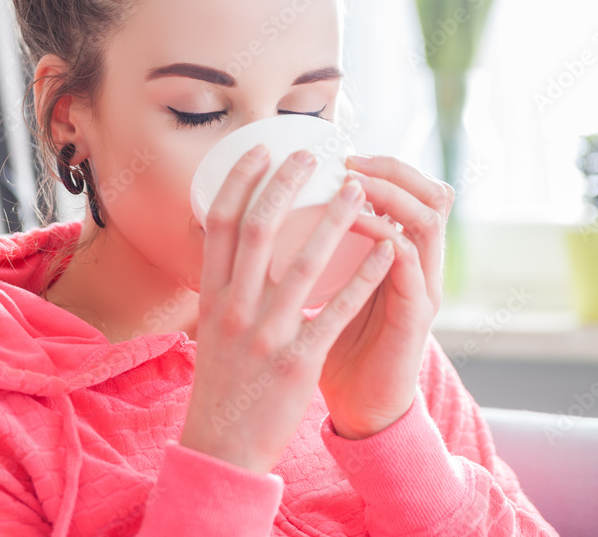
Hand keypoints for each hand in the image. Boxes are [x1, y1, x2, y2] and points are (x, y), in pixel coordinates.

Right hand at [180, 146, 395, 473]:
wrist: (223, 447)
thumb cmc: (223, 383)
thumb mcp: (211, 329)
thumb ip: (226, 287)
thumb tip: (235, 245)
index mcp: (211, 297)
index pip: (221, 224)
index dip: (240, 181)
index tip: (261, 150)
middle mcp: (233, 308)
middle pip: (259, 229)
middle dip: (287, 185)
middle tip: (313, 155)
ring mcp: (265, 334)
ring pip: (304, 262)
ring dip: (336, 220)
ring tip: (359, 191)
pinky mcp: (298, 361)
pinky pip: (337, 308)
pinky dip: (365, 275)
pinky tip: (386, 249)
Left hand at [318, 154, 453, 439]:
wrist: (359, 407)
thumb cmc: (330, 346)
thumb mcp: (317, 291)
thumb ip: (303, 257)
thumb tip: (254, 220)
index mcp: (391, 254)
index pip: (406, 190)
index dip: (380, 164)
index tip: (338, 154)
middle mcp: (415, 264)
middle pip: (430, 192)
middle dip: (391, 169)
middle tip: (349, 161)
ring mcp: (421, 286)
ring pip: (428, 219)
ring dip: (391, 195)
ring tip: (354, 183)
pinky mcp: (416, 314)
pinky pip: (411, 265)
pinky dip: (388, 240)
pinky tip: (363, 226)